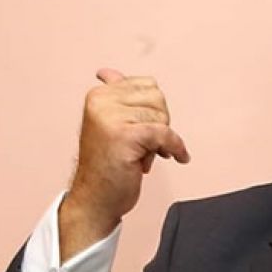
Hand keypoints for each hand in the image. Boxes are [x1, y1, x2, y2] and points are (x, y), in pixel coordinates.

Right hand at [59, 68, 189, 260]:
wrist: (96, 199)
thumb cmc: (106, 165)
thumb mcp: (109, 123)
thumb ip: (115, 97)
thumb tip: (109, 72)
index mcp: (98, 95)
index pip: (148, 85)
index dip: (154, 111)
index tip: (143, 131)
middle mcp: (101, 101)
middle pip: (158, 98)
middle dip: (159, 123)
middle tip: (144, 146)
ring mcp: (111, 117)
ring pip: (162, 117)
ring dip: (161, 140)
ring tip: (143, 155)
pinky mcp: (125, 135)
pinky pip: (165, 134)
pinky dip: (175, 148)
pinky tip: (176, 158)